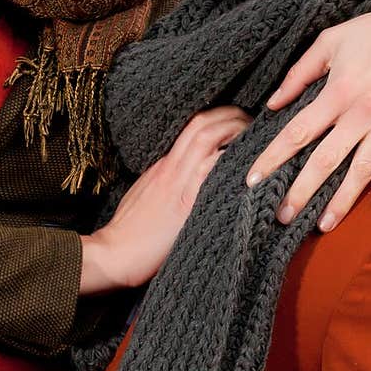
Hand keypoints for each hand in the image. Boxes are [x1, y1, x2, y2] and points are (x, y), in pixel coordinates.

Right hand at [80, 107, 250, 293]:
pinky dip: (230, 161)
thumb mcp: (146, 197)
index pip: (193, 128)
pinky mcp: (186, 203)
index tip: (237, 123)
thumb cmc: (128, 232)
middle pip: (202, 124)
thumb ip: (166, 183)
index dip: (219, 118)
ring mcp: (178, 182)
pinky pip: (211, 170)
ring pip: (207, 138)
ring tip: (256, 137)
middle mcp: (171, 167)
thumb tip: (186, 180)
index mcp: (164, 166)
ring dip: (235, 131)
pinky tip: (250, 163)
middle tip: (253, 123)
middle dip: (232, 116)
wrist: (114, 254)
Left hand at [245, 0, 370, 231]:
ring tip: (323, 226)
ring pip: (364, 169)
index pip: (297, 133)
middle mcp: (363, 112)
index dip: (272, 159)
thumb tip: (273, 104)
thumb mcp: (331, 41)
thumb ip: (299, 73)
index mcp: (338, 92)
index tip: (253, 181)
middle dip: (301, 192)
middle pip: (325, 160)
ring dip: (343, 200)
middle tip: (281, 218)